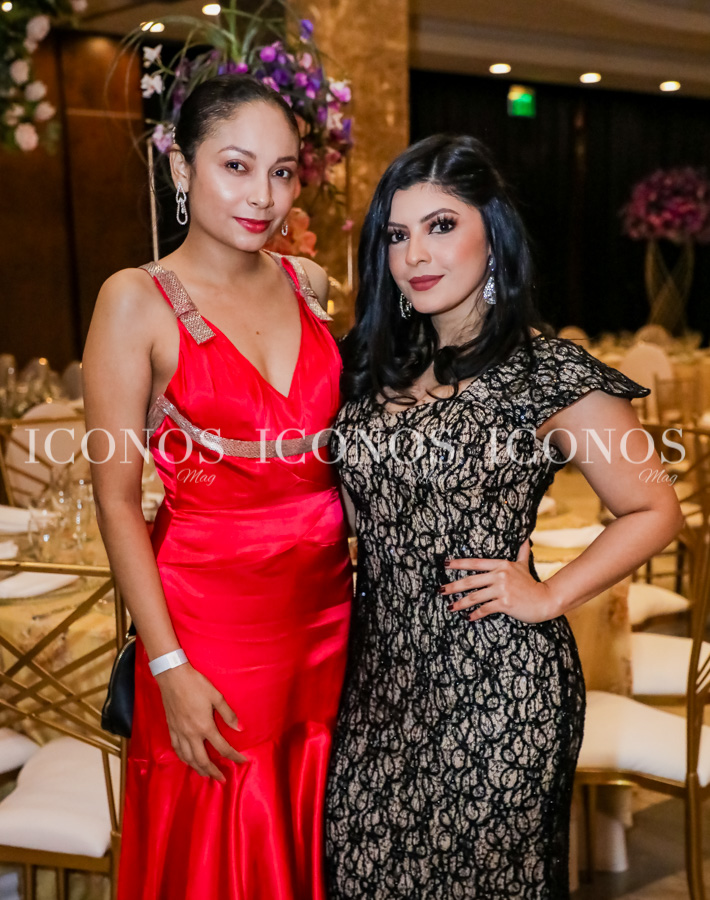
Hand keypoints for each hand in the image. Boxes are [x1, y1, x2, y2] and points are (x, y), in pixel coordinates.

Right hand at [156, 663, 246, 780]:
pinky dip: (184, 759)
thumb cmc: (196, 684)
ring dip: (198, 769)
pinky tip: (187, 760)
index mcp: (205, 726)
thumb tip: (240, 729)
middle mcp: (191, 734)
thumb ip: (228, 714)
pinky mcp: (171, 729)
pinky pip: (177, 750)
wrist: (172, 677)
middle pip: (202, 760)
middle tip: (221, 778)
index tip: (242, 761)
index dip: (234, 756)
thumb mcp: (216, 696)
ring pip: (188, 758)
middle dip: (213, 772)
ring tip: (206, 774)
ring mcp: (179, 733)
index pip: (222, 748)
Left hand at [439, 540, 560, 623]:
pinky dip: (476, 614)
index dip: (459, 563)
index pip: (475, 563)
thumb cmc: (532, 584)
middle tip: (440, 590)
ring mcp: (502, 589)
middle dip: (453, 586)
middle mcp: (500, 575)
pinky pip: (485, 609)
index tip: (445, 564)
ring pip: (475, 597)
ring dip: (461, 603)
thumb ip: (522, 552)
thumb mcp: (524, 566)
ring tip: (450, 607)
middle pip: (471, 580)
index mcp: (501, 565)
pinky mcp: (505, 603)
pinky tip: (468, 618)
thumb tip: (526, 538)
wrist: (545, 599)